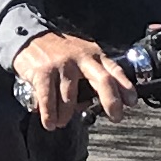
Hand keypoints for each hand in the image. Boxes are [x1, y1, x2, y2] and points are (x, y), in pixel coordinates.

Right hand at [12, 32, 134, 131]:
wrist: (29, 38)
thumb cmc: (59, 52)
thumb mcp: (82, 56)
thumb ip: (93, 76)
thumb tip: (99, 104)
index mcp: (93, 55)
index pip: (114, 70)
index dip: (125, 87)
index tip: (131, 102)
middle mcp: (81, 58)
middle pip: (102, 80)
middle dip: (111, 100)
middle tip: (116, 117)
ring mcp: (62, 65)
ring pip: (70, 98)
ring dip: (66, 115)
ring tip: (61, 122)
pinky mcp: (43, 72)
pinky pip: (48, 99)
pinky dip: (49, 114)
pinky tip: (50, 122)